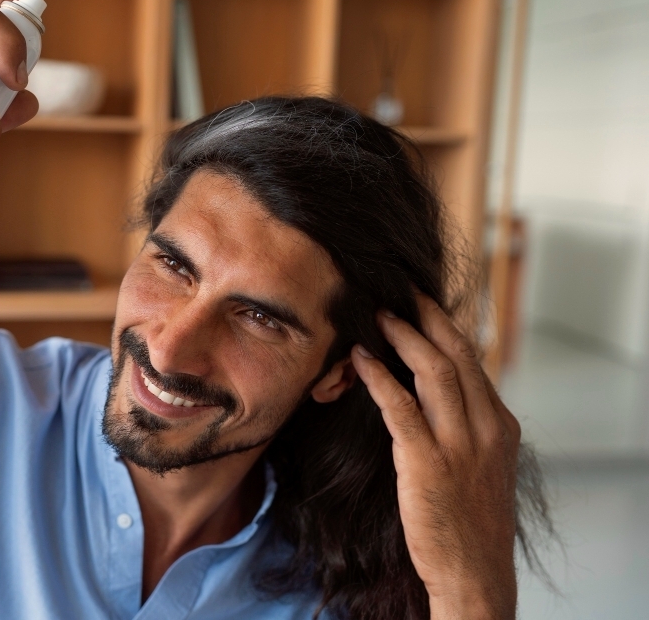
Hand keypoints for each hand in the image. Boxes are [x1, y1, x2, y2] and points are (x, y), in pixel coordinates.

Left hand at [350, 295, 520, 619]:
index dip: (444, 326)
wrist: (475, 571)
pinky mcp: (428, 463)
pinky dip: (379, 378)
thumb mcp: (482, 464)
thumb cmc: (470, 520)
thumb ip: (464, 425)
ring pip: (434, 371)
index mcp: (500, 424)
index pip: (473, 360)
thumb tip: (433, 391)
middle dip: (427, 316)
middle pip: (457, 353)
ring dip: (404, 337)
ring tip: (378, 315)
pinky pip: (401, 408)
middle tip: (400, 289)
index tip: (421, 303)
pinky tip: (360, 361)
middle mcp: (486, 427)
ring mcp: (460, 445)